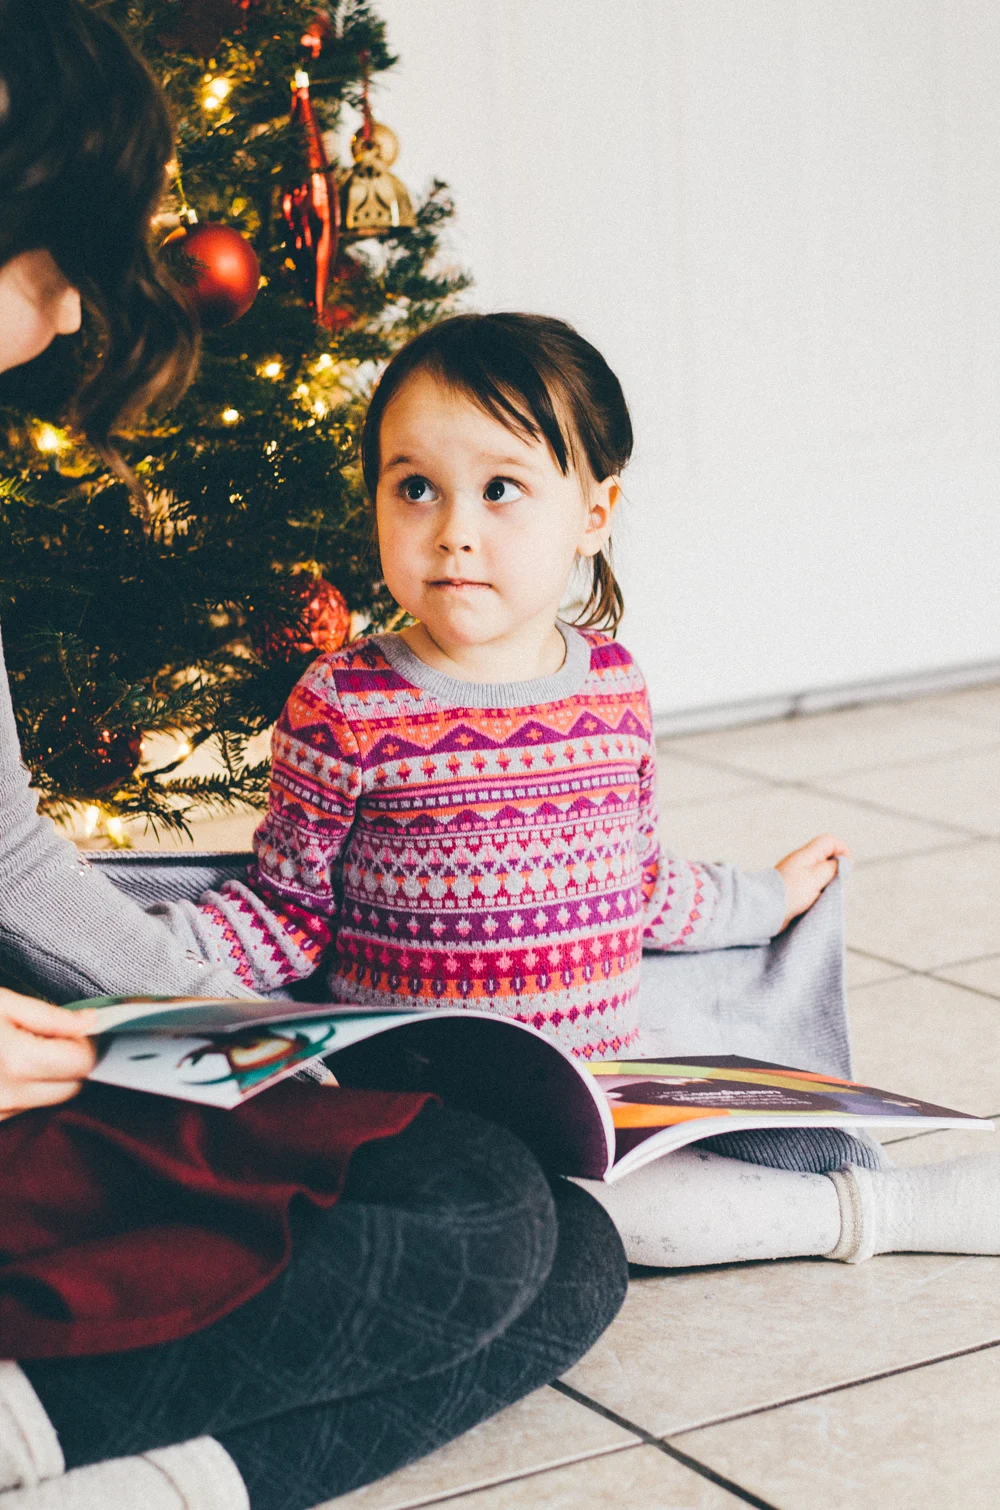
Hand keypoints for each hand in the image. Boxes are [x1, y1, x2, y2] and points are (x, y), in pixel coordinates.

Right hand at [0, 989, 98, 1121]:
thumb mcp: (2, 1003)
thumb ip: (51, 1016)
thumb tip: (92, 1022)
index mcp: (17, 1061)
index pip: (82, 1063)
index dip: (88, 1043)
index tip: (84, 1029)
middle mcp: (9, 1095)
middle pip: (72, 1087)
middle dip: (73, 1063)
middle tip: (59, 1039)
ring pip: (50, 1101)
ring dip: (52, 1078)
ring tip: (30, 1050)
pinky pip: (25, 1109)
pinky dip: (29, 1090)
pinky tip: (13, 1068)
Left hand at [775, 833, 851, 930]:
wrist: (765, 910)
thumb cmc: (790, 893)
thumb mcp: (816, 878)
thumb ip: (832, 868)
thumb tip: (842, 861)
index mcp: (806, 855)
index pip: (830, 841)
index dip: (843, 851)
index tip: (845, 869)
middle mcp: (801, 862)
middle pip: (827, 857)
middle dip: (836, 871)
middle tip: (833, 885)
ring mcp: (797, 875)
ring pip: (821, 873)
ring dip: (827, 884)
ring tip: (822, 896)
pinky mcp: (794, 888)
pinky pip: (812, 885)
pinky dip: (818, 892)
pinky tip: (814, 902)